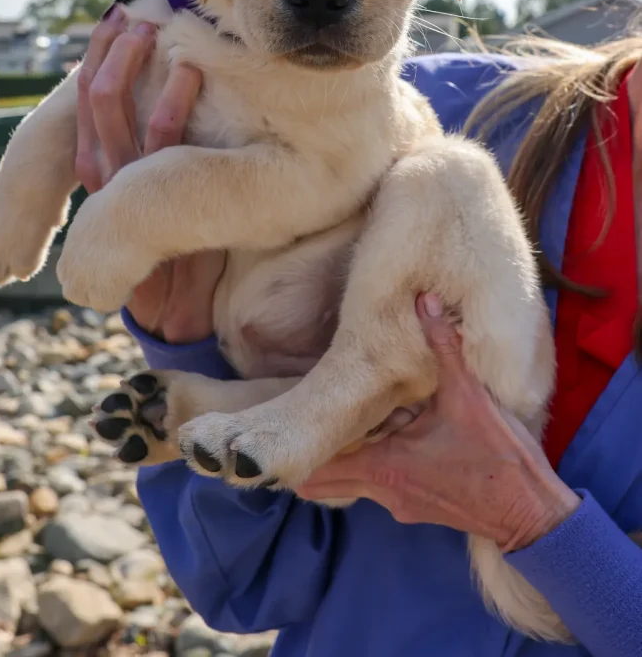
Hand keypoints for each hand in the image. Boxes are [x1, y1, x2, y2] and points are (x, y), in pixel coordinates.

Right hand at [75, 5, 225, 341]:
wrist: (172, 300)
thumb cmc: (167, 235)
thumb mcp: (147, 189)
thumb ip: (143, 152)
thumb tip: (152, 99)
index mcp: (98, 165)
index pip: (88, 102)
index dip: (99, 57)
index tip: (115, 21)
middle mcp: (103, 171)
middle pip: (95, 99)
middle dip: (112, 52)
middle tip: (135, 15)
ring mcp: (126, 183)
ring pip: (117, 111)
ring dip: (133, 65)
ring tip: (153, 29)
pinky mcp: (156, 194)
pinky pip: (162, 139)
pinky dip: (173, 101)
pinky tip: (190, 70)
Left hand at [297, 294, 579, 551]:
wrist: (533, 514)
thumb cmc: (499, 459)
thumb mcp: (469, 395)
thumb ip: (444, 344)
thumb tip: (424, 300)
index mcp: (385, 466)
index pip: (321, 465)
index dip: (300, 446)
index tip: (281, 424)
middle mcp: (385, 491)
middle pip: (328, 479)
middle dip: (315, 452)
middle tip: (298, 418)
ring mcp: (402, 504)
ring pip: (355, 481)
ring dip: (347, 455)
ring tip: (338, 420)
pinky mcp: (420, 508)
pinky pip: (381, 485)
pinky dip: (373, 464)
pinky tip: (386, 436)